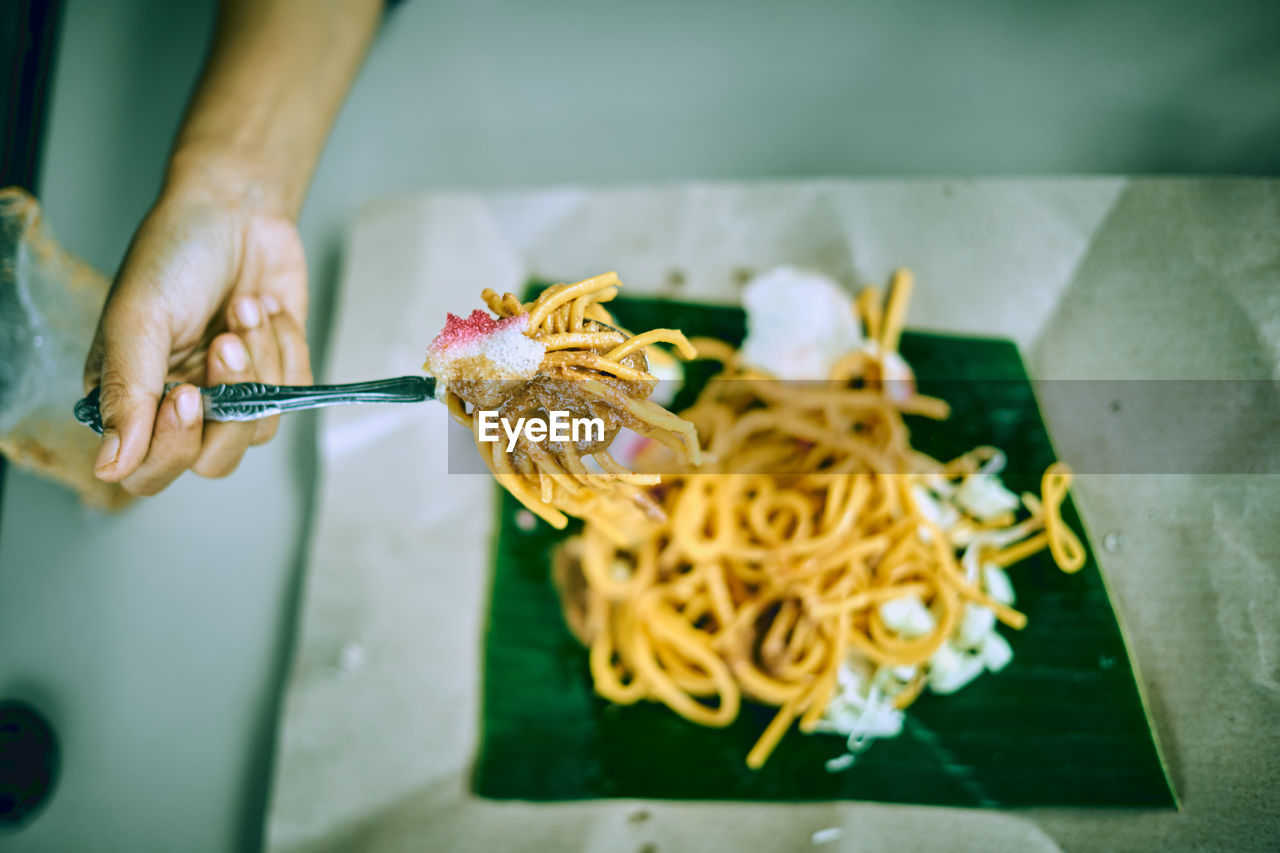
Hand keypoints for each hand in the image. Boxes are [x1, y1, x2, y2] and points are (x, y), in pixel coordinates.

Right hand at [84, 178, 311, 494]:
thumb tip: (109, 468)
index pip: (149, 470)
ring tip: (242, 308)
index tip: (188, 394)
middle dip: (231, 402)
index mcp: (133, 398)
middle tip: (225, 343)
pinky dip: (286, 346)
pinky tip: (265, 307)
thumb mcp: (137, 318)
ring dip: (260, 361)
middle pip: (216, 462)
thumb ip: (125, 393)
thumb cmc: (174, 255)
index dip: (173, 446)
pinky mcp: (281, 375)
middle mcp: (185, 406)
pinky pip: (297, 393)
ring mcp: (236, 394)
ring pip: (262, 427)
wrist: (235, 208)